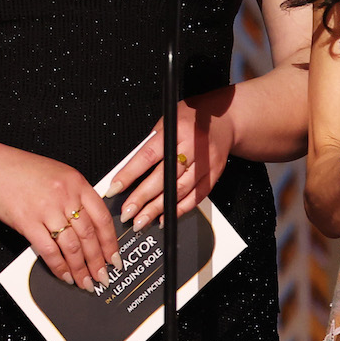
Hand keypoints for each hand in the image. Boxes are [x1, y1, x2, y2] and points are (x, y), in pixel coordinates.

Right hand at [0, 143, 118, 291]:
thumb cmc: (21, 170)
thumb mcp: (58, 174)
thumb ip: (75, 196)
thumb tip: (89, 224)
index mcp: (76, 183)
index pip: (102, 218)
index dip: (110, 242)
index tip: (114, 258)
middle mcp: (65, 195)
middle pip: (89, 235)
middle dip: (98, 261)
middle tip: (103, 277)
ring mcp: (47, 209)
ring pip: (72, 246)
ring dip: (80, 269)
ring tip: (85, 282)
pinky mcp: (28, 222)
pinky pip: (49, 250)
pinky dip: (59, 267)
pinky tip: (64, 275)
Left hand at [107, 92, 236, 230]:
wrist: (224, 121)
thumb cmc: (190, 120)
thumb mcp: (166, 123)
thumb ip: (150, 145)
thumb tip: (128, 172)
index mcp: (176, 131)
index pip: (148, 156)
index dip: (129, 174)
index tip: (115, 188)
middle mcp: (192, 148)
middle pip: (164, 177)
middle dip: (142, 198)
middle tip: (127, 213)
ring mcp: (205, 163)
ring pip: (179, 191)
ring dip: (158, 208)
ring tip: (141, 221)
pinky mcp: (214, 175)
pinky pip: (196, 197)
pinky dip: (179, 210)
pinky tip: (164, 217)